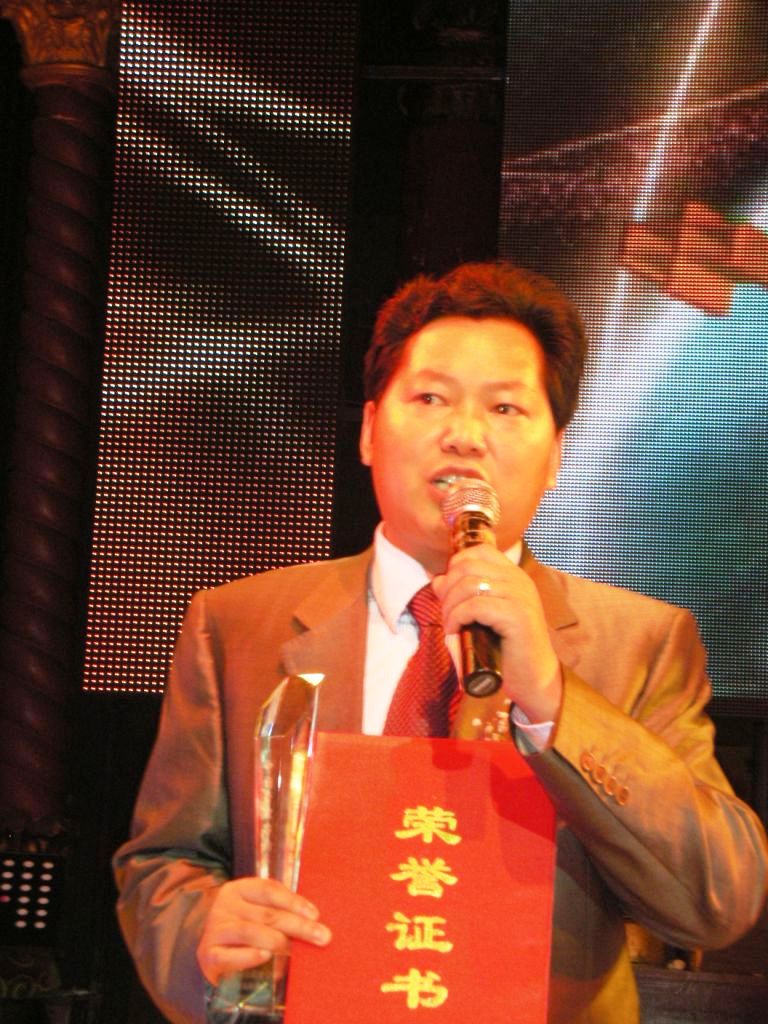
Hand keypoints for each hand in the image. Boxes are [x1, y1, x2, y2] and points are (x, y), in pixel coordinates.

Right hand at [197, 877, 330, 985]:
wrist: (209, 954)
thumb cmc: (243, 930)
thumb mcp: (257, 914)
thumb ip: (279, 913)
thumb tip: (315, 922)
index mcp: (239, 889)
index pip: (269, 890)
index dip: (294, 901)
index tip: (316, 915)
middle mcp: (225, 905)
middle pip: (266, 913)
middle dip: (297, 925)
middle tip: (322, 936)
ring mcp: (215, 929)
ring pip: (250, 931)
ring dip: (277, 940)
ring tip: (294, 949)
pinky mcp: (208, 955)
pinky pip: (229, 955)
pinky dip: (248, 956)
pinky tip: (264, 955)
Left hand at [432, 544, 562, 722]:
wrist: (534, 678)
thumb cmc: (506, 648)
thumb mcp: (483, 616)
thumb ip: (463, 596)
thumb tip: (437, 580)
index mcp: (514, 576)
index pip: (480, 551)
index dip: (456, 565)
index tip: (448, 590)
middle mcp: (519, 580)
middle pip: (468, 566)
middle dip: (448, 588)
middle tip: (446, 613)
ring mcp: (520, 596)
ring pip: (469, 585)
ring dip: (450, 605)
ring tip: (450, 625)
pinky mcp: (517, 616)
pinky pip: (475, 606)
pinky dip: (457, 617)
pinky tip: (455, 631)